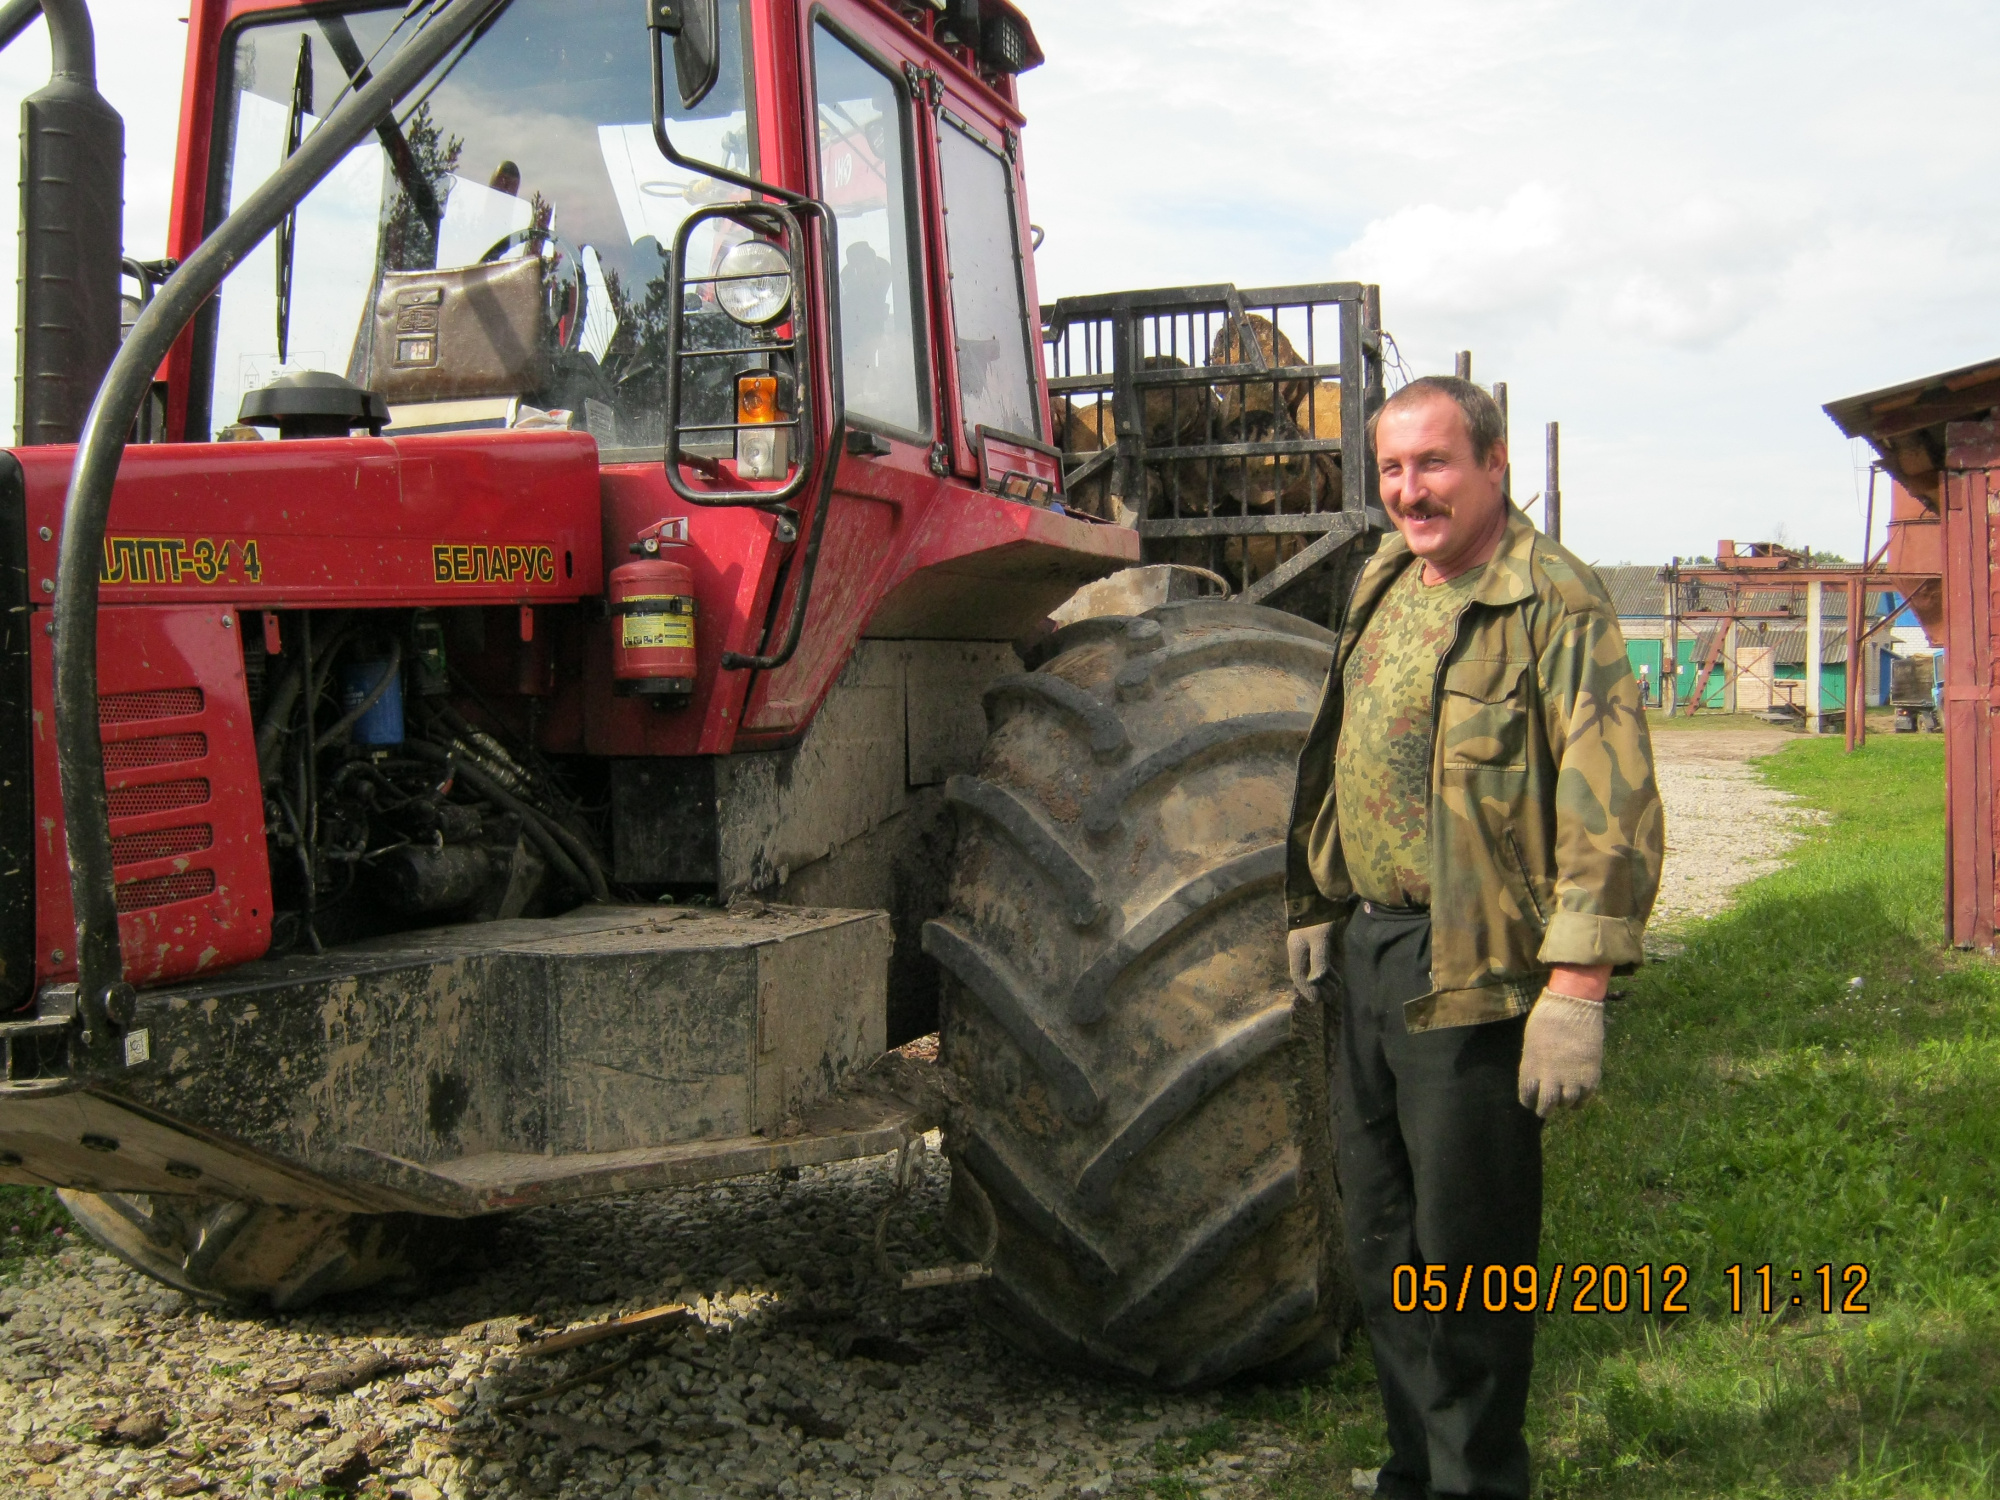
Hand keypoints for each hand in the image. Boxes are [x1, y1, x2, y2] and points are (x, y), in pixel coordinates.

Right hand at [1287, 923, 1332, 1002]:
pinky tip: (1337, 975)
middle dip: (1317, 987)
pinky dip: (1328, 969)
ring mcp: (1308, 942)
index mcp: (1296, 949)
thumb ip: (1319, 961)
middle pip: (1306, 972)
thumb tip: (1315, 982)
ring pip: (1314, 966)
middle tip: (1329, 998)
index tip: (1316, 1001)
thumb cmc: (1321, 917)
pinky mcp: (1318, 937)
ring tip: (1336, 989)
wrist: (1322, 892)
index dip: (1306, 989)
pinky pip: (1321, 958)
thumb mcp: (1320, 940)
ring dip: (1324, 979)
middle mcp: (1300, 948)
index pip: (1298, 975)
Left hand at [1516, 987, 1603, 1117]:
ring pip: (1566, 1104)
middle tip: (1546, 1108)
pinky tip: (1577, 1098)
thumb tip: (1538, 1075)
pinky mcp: (1590, 1076)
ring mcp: (1571, 1078)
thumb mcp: (1532, 1042)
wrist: (1573, 1006)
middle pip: (1546, 1106)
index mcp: (1530, 1068)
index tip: (1532, 1100)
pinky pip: (1585, 1098)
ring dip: (1564, 1104)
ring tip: (1563, 1100)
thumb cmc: (1548, 1017)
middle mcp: (1549, 1078)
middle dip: (1545, 1109)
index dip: (1529, 1100)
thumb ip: (1534, 1062)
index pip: (1527, 1096)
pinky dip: (1580, 1101)